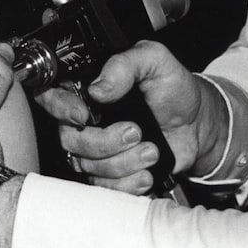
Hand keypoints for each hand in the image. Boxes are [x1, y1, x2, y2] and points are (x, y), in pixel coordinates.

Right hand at [36, 40, 219, 194]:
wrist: (197, 124)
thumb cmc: (172, 89)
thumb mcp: (154, 60)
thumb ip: (125, 64)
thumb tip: (98, 88)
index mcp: (85, 86)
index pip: (50, 96)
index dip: (60, 108)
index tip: (84, 115)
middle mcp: (84, 119)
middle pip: (68, 138)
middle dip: (104, 142)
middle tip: (136, 132)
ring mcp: (94, 149)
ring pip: (87, 165)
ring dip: (123, 162)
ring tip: (151, 150)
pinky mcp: (109, 173)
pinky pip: (104, 187)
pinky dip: (128, 183)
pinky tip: (146, 172)